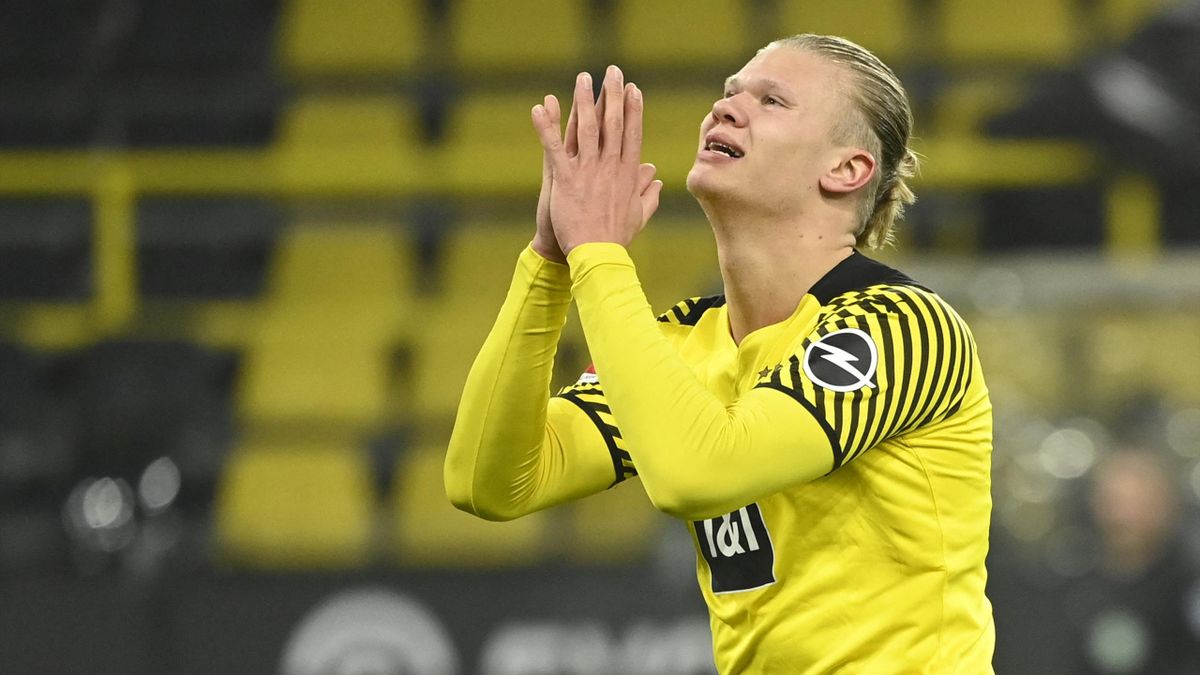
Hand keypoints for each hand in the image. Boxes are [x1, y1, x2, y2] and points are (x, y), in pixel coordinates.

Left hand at [532, 65, 662, 256]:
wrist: (597, 255)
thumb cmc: (616, 239)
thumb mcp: (638, 215)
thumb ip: (648, 194)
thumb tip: (656, 177)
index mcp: (627, 174)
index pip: (632, 134)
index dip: (633, 109)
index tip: (633, 89)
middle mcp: (610, 167)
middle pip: (613, 123)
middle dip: (612, 94)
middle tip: (611, 71)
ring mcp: (588, 171)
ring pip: (586, 128)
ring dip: (584, 101)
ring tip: (582, 79)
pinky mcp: (565, 179)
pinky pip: (554, 147)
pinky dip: (546, 127)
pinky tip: (539, 107)